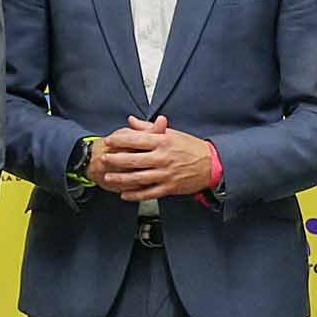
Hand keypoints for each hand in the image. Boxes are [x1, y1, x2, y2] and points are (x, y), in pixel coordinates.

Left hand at [91, 116, 214, 199]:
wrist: (211, 164)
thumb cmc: (191, 147)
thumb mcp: (172, 133)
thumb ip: (149, 128)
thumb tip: (131, 120)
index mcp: (163, 142)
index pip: (137, 140)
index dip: (120, 140)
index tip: (109, 141)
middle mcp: (163, 158)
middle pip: (134, 160)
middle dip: (116, 160)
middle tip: (104, 159)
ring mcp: (166, 174)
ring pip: (138, 178)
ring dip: (121, 179)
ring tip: (109, 177)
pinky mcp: (169, 187)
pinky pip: (149, 192)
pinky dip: (135, 195)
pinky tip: (124, 194)